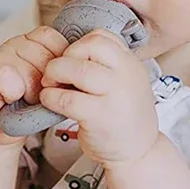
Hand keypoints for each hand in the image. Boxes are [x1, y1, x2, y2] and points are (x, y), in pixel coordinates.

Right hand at [0, 26, 68, 144]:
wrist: (0, 125)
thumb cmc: (28, 105)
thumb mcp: (53, 84)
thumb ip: (64, 69)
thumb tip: (85, 64)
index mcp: (35, 42)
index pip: (58, 41)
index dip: (61, 67)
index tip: (53, 84)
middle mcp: (16, 44)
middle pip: (47, 60)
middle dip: (47, 84)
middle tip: (37, 96)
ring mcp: (0, 55)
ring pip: (30, 71)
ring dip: (31, 92)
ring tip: (24, 99)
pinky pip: (7, 77)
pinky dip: (12, 93)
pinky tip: (10, 99)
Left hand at [39, 29, 158, 165]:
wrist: (139, 152)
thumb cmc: (125, 117)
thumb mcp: (126, 84)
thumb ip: (108, 66)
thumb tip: (71, 53)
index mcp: (130, 64)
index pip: (102, 36)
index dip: (79, 44)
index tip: (71, 59)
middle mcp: (126, 75)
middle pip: (89, 46)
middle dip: (65, 56)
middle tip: (56, 72)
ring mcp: (115, 95)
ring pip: (77, 69)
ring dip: (54, 74)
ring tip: (51, 86)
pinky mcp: (100, 116)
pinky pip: (67, 99)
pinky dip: (51, 97)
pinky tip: (50, 102)